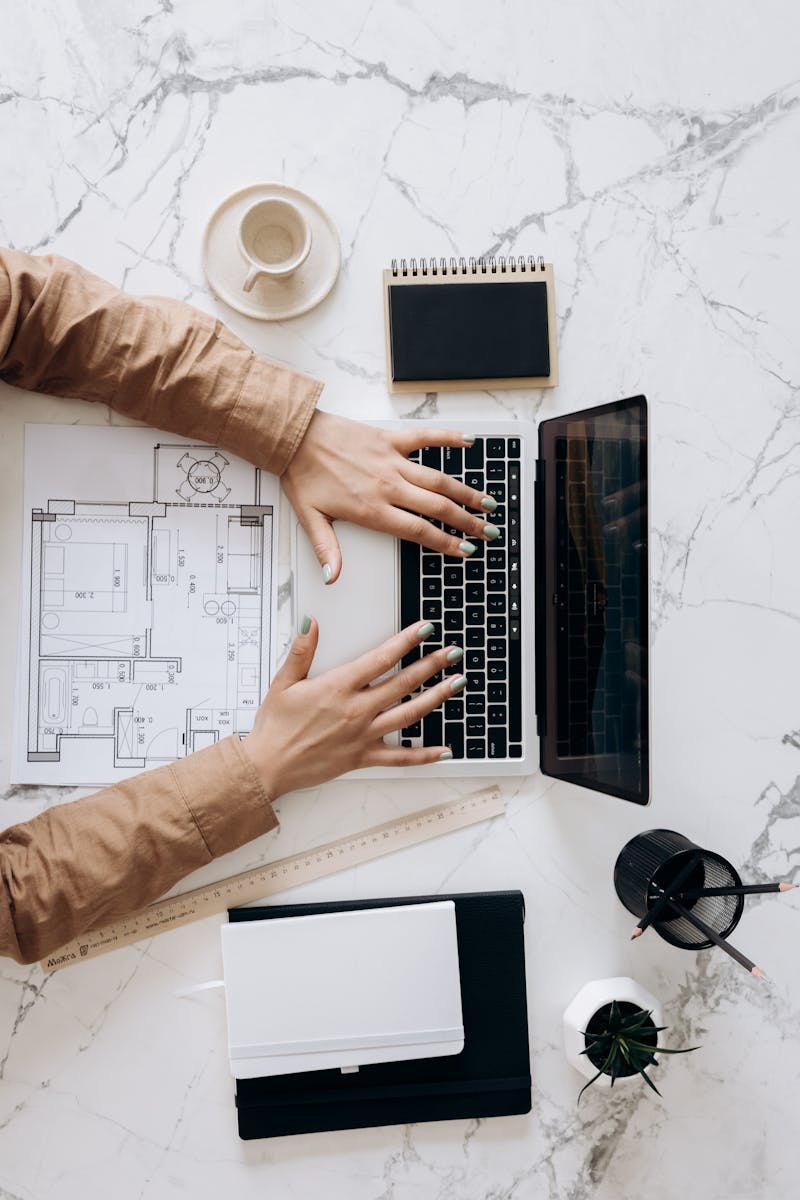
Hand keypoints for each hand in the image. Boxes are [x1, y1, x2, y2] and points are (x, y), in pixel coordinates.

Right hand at [242, 619, 464, 796]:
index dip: (406, 641)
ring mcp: (363, 735)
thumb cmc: (275, 726)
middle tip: (453, 652)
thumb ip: (301, 650)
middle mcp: (356, 710)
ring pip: (409, 715)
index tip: (425, 629)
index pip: (380, 658)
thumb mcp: (284, 682)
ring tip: (457, 684)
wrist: (268, 766)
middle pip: (403, 684)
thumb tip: (311, 622)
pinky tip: (445, 750)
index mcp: (338, 687)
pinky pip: (400, 757)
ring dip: (436, 698)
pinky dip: (425, 754)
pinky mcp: (363, 757)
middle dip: (432, 665)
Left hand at [281, 410, 498, 582]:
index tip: (465, 550)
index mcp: (372, 509)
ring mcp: (391, 460)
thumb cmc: (301, 475)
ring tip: (487, 502)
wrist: (293, 436)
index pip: (419, 531)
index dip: (446, 543)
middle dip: (466, 522)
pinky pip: (425, 437)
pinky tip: (469, 441)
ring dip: (466, 492)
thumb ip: (327, 550)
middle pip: (437, 507)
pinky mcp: (389, 438)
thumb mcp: (310, 519)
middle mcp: (388, 486)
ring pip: (439, 478)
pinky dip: (448, 437)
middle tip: (487, 531)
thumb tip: (332, 577)